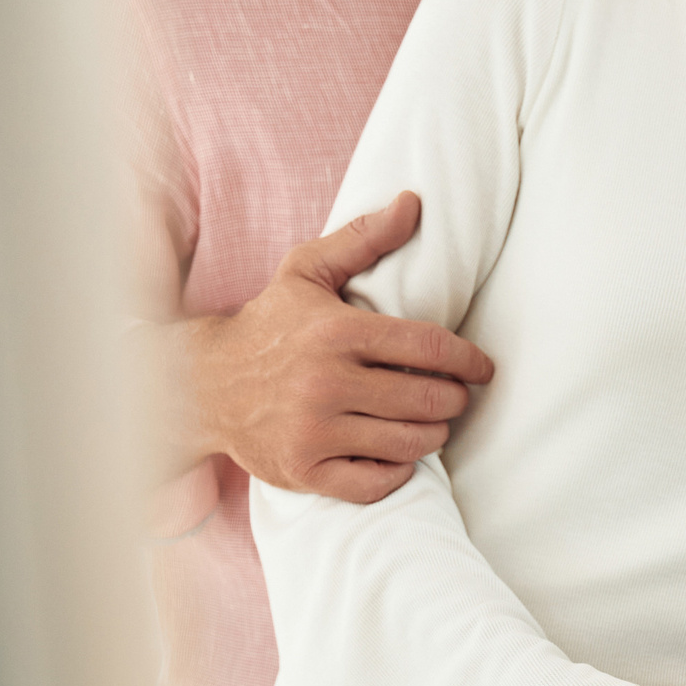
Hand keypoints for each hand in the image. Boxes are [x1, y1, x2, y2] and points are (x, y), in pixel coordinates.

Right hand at [159, 191, 493, 501]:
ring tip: (432, 423)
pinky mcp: (304, 469)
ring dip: (433, 434)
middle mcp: (326, 382)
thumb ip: (363, 238)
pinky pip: (375, 483)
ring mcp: (314, 430)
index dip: (469, 361)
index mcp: (337, 331)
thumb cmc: (268, 325)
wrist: (202, 383)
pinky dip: (397, 472)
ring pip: (409, 443)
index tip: (484, 369)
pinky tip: (397, 455)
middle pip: (428, 399)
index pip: (429, 348)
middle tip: (456, 397)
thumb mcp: (307, 272)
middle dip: (455, 400)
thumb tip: (413, 202)